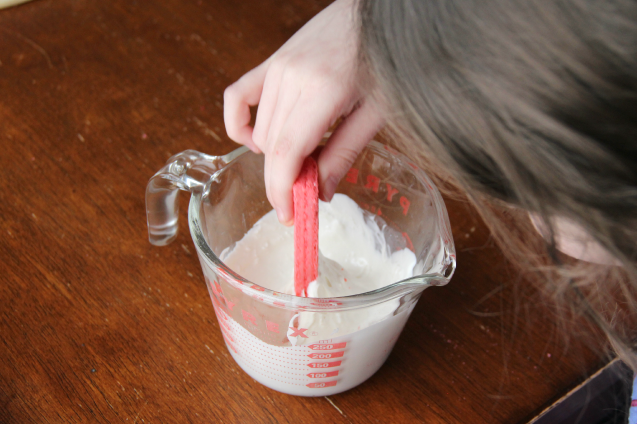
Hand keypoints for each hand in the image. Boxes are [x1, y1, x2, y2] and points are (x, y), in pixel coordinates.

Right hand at [224, 0, 384, 224]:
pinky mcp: (271, 62)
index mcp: (323, 91)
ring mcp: (277, 67)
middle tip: (306, 193)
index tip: (289, 216)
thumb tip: (319, 193)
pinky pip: (237, 98)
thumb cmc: (384, 61)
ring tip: (304, 159)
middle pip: (272, 147)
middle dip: (284, 180)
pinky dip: (240, 126)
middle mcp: (292, 79)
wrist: (375, 15)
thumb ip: (344, 154)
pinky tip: (257, 141)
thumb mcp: (376, 113)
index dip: (282, 191)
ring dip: (276, 156)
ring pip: (260, 132)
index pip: (287, 153)